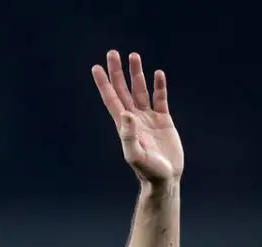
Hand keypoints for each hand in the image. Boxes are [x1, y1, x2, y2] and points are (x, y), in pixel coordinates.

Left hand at [92, 50, 183, 184]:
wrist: (165, 179)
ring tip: (133, 56)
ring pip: (140, 90)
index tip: (96, 67)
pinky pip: (160, 98)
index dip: (104, 84)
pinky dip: (159, 86)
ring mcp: (148, 118)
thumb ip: (129, 136)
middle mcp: (134, 118)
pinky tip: (157, 74)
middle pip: (123, 89)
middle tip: (112, 53)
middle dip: (117, 72)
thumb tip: (126, 114)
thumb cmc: (148, 171)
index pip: (111, 99)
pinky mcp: (163, 120)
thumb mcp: (135, 155)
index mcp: (124, 125)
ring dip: (136, 73)